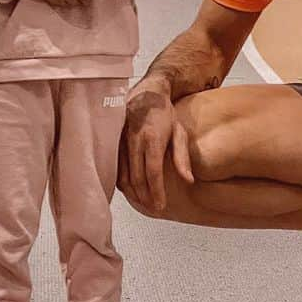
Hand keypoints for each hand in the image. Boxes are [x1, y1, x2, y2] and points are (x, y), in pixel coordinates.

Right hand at [121, 78, 193, 211]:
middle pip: (137, 177)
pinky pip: (115, 167)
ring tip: (143, 203)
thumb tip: (188, 181)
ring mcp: (120, 141)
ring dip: (133, 192)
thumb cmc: (165, 114)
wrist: (145, 93)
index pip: (153, 171)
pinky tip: (130, 189)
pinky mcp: (112, 141)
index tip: (161, 206)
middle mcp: (134, 140)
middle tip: (153, 208)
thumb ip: (182, 157)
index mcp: (153, 138)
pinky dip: (122, 181)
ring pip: (123, 174)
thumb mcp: (179, 132)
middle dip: (145, 196)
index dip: (156, 191)